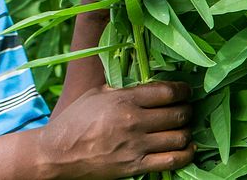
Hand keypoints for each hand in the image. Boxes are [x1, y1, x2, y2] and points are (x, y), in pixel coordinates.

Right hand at [39, 81, 194, 179]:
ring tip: (184, 127)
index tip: (185, 91)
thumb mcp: (95, 94)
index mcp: (122, 99)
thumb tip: (145, 80)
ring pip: (179, 137)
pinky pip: (173, 160)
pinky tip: (186, 147)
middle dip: (187, 110)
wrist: (59, 153)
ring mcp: (136, 145)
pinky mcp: (136, 165)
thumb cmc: (75, 120)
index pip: (166, 92)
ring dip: (187, 131)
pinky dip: (186, 153)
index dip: (183, 90)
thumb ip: (121, 87)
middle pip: (178, 114)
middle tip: (186, 109)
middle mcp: (133, 121)